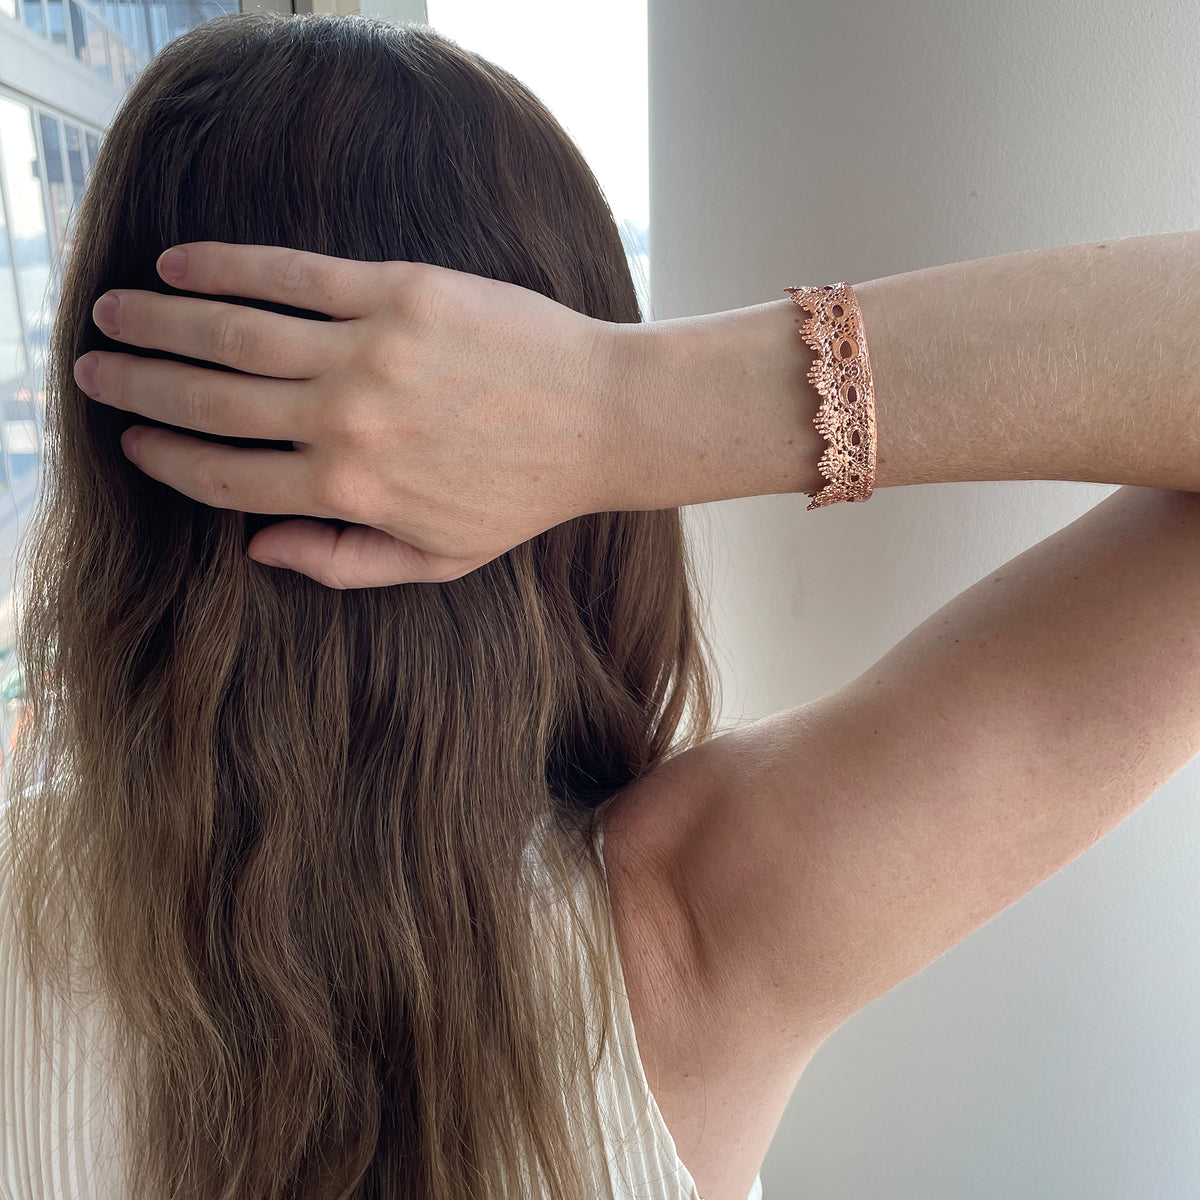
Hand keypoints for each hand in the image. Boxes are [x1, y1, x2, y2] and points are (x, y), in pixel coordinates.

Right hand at [74, 242, 626, 587]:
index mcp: (351, 492)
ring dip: (159, 321)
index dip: (168, 459)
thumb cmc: (519, 494)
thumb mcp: (438, 558)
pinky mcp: (399, 290)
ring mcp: (369, 351)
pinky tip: (182, 265)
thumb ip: (343, 562)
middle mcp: (347, 421)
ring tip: (115, 313)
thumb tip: (258, 550)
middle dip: (138, 385)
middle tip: (92, 369)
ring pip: (233, 331)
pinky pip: (292, 273)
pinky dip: (227, 266)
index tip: (133, 441)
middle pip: (209, 400)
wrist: (598, 418)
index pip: (227, 478)